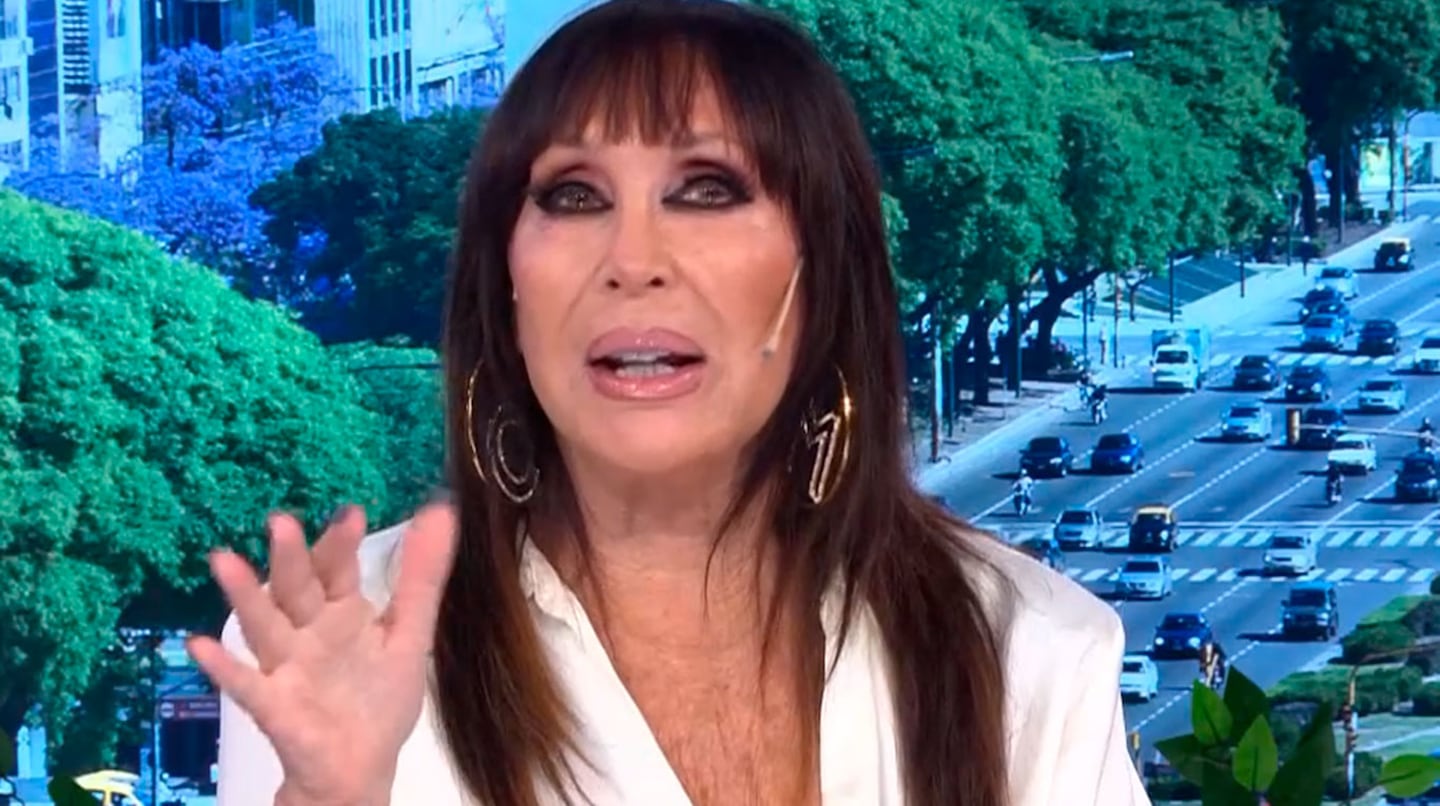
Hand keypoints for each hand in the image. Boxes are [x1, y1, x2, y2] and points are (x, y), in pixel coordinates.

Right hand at [187, 502, 458, 803]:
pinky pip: (245, 684)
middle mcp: (307, 632)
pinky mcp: (273, 705)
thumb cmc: (380, 701)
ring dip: (244, 595)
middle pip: (295, 588)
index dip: (340, 542)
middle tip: (281, 520)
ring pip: (263, 625)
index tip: (350, 510)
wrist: (358, 771)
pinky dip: (223, 666)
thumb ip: (422, 579)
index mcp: (342, 612)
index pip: (337, 568)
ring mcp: (285, 666)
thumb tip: (439, 509)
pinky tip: (200, 645)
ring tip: (223, 559)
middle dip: (288, 556)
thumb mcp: (410, 636)